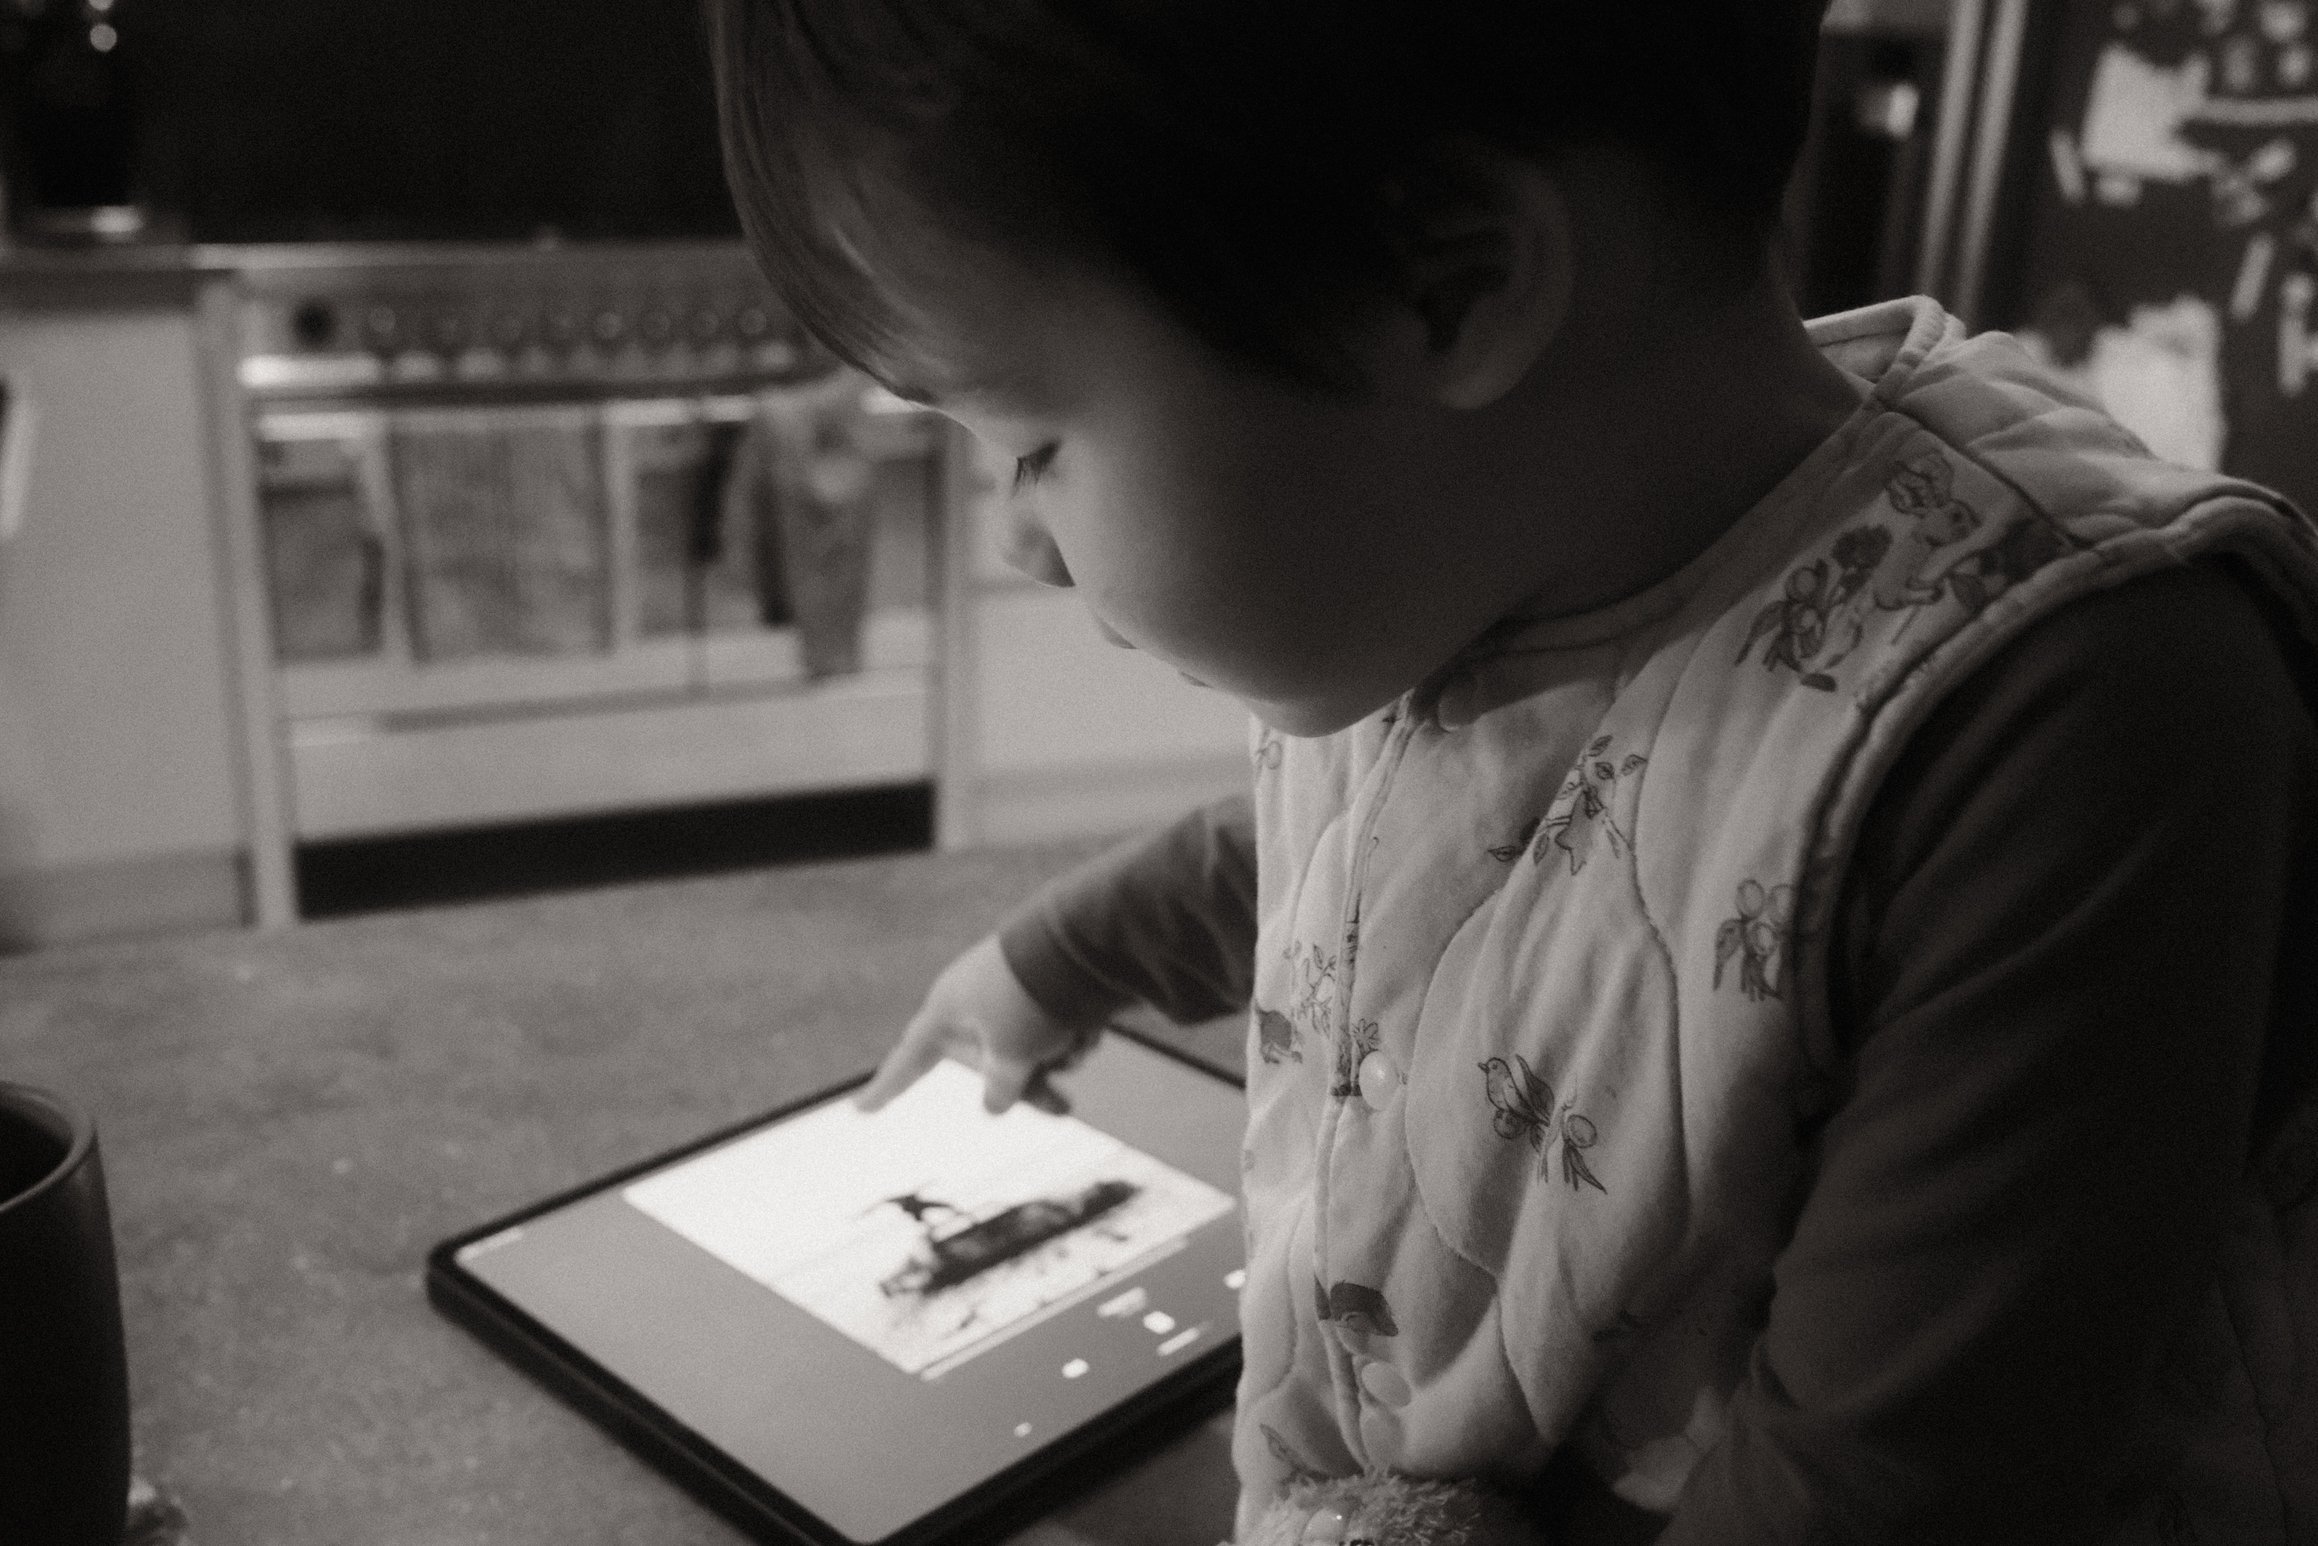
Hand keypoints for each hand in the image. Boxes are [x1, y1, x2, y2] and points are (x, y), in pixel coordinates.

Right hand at [855, 934, 1099, 1115]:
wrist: (1078, 940)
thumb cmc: (1029, 1000)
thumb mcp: (1011, 1058)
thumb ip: (1000, 1088)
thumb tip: (994, 1105)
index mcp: (945, 1011)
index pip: (907, 1060)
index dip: (885, 1089)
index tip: (859, 1111)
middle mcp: (972, 1000)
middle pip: (989, 1066)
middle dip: (1030, 1086)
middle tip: (1064, 1109)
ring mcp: (1009, 990)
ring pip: (1028, 1049)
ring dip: (1057, 1056)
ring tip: (1077, 1041)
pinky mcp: (1045, 983)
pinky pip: (1052, 1027)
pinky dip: (1071, 1034)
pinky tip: (1090, 1027)